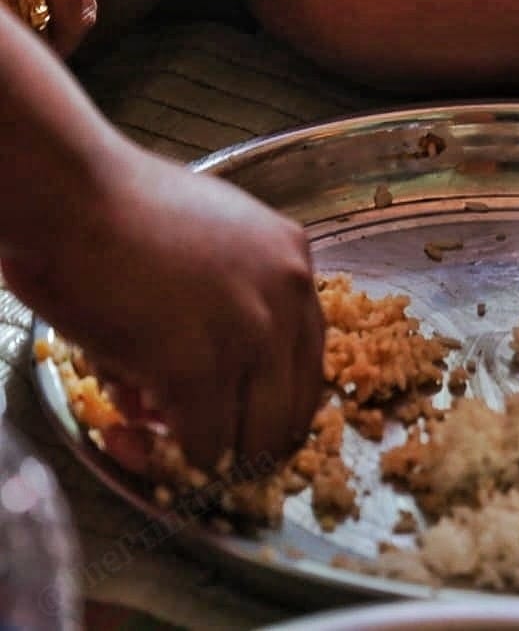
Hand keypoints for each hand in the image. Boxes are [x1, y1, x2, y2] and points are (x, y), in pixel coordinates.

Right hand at [2, 145, 323, 471]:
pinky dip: (177, 456)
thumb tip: (213, 362)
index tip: (252, 416)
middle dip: (254, 435)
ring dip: (216, 449)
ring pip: (256, 435)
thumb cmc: (118, 208)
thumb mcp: (208, 237)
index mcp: (292, 260)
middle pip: (296, 403)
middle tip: (214, 446)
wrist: (71, 196)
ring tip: (169, 437)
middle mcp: (287, 296)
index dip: (278, 395)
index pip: (311, 353)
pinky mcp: (199, 371)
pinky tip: (143, 436)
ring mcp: (249, 336)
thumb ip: (228, 292)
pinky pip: (205, 445)